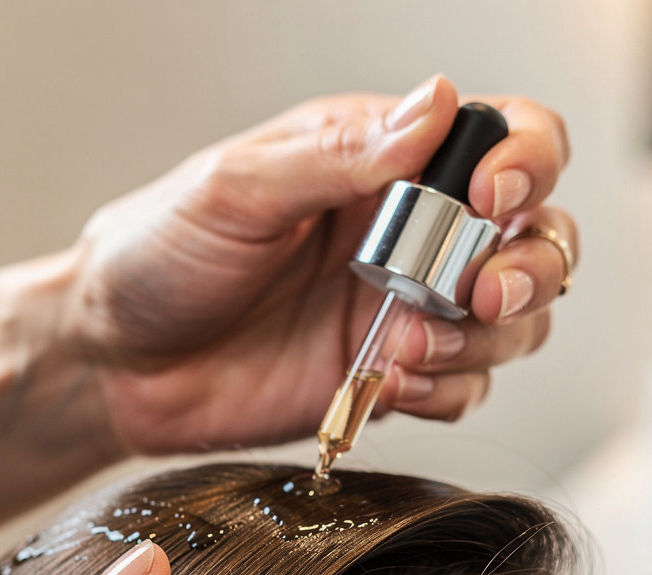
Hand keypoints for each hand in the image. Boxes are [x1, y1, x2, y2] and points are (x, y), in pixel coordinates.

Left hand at [65, 75, 575, 451]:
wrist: (118, 363)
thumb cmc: (157, 258)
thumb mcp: (235, 188)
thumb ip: (334, 157)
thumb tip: (437, 107)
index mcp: (376, 165)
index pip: (500, 139)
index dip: (526, 161)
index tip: (493, 197)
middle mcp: (404, 237)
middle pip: (532, 238)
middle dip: (530, 266)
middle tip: (480, 293)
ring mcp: (398, 312)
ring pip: (509, 323)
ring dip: (485, 338)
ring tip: (409, 346)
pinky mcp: (384, 380)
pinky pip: (459, 388)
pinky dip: (447, 391)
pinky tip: (391, 386)